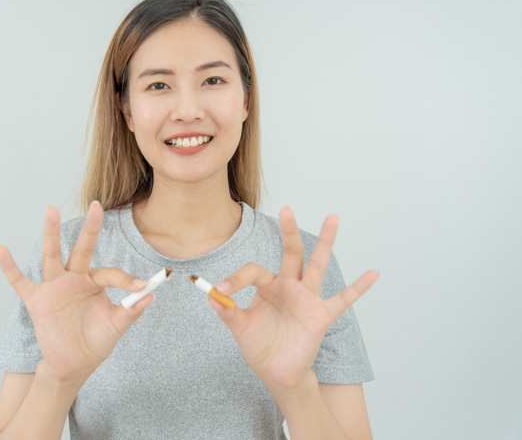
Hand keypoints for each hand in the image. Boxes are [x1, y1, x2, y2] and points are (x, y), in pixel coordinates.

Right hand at [0, 202, 153, 382]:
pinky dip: (9, 267)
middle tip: (97, 206)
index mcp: (95, 284)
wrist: (72, 366)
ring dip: (51, 233)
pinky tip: (1, 249)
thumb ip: (130, 311)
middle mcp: (74, 280)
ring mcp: (54, 288)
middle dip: (90, 229)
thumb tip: (150, 296)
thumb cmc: (94, 343)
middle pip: (82, 250)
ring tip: (51, 210)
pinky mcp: (37, 301)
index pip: (110, 273)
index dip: (127, 280)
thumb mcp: (115, 327)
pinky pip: (20, 282)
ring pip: (53, 256)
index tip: (142, 287)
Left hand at [208, 206, 379, 391]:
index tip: (220, 292)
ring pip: (316, 265)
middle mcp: (288, 286)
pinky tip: (373, 273)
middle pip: (290, 253)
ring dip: (325, 242)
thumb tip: (209, 295)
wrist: (277, 373)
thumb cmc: (260, 347)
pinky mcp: (320, 316)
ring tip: (333, 218)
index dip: (235, 280)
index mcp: (267, 287)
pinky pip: (343, 300)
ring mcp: (306, 299)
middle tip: (287, 209)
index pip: (254, 271)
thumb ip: (227, 312)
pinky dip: (358, 288)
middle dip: (288, 232)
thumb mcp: (240, 328)